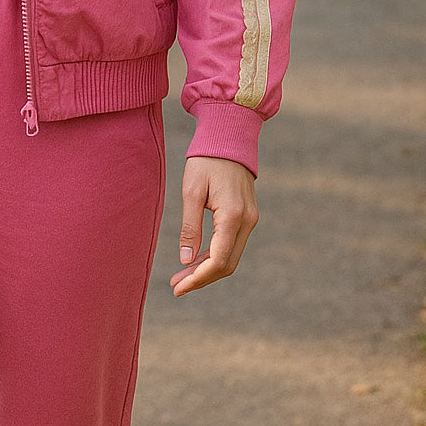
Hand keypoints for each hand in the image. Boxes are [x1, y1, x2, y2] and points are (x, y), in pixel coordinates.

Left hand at [170, 156, 257, 297]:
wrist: (228, 137)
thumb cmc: (206, 160)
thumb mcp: (191, 191)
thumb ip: (190, 227)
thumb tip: (187, 260)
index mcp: (232, 215)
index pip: (218, 261)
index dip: (197, 279)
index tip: (177, 288)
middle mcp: (247, 221)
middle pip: (227, 265)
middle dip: (201, 279)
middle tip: (175, 286)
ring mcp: (250, 219)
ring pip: (230, 257)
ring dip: (207, 270)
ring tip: (181, 276)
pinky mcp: (247, 216)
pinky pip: (232, 245)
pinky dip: (215, 256)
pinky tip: (196, 260)